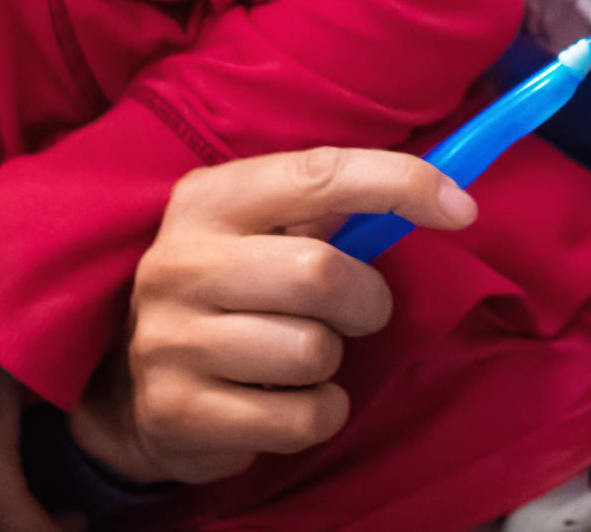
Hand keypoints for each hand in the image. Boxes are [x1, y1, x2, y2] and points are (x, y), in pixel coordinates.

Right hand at [69, 148, 476, 485]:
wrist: (129, 386)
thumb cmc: (228, 292)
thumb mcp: (257, 230)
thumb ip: (330, 208)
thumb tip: (440, 194)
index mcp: (210, 200)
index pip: (319, 174)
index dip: (399, 184)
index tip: (461, 208)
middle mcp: (180, 262)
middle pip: (320, 274)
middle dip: (365, 300)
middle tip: (358, 311)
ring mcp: (170, 340)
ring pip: (312, 352)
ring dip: (332, 363)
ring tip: (300, 355)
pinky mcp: (179, 411)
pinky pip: (300, 417)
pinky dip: (317, 413)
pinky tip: (284, 400)